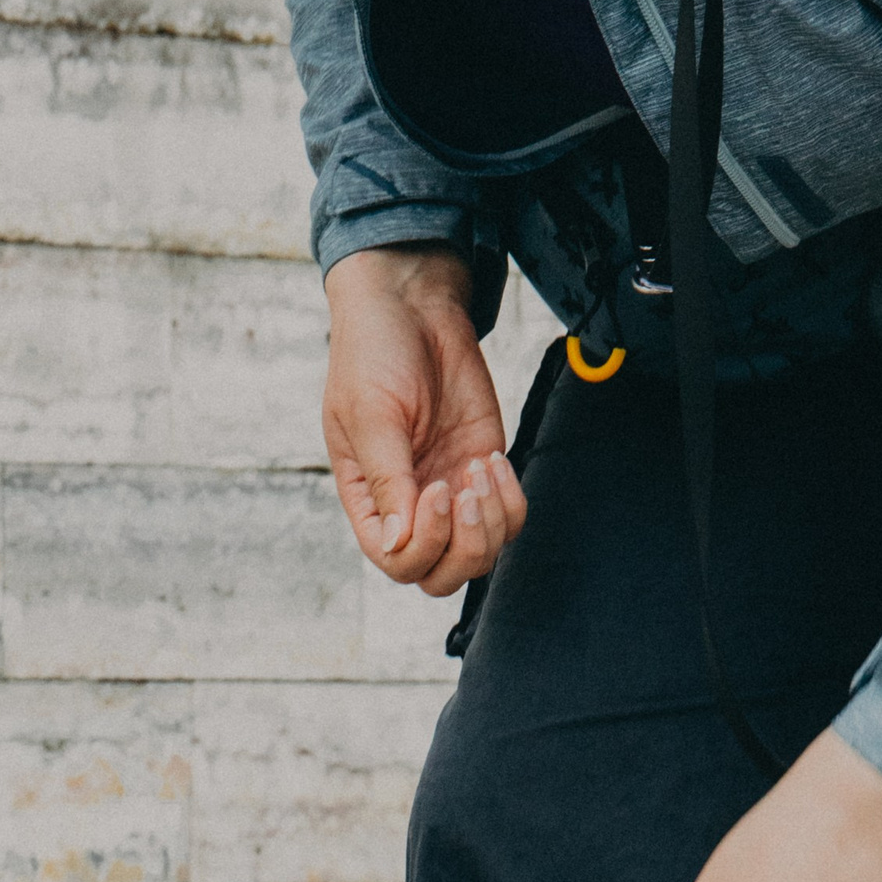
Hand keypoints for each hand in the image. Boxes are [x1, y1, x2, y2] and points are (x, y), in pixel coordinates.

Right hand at [322, 245, 529, 595]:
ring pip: (481, 556)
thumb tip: (396, 545)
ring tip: (481, 465)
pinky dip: (512, 501)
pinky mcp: (483, 470)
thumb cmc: (375, 354)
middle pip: (440, 575)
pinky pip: (509, 519)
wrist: (413, 306)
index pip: (395, 561)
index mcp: (368, 500)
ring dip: (491, 523)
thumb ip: (386, 482)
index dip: (424, 543)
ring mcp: (450, 491)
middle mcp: (409, 506)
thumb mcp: (372, 416)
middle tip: (467, 489)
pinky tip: (494, 459)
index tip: (436, 487)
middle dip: (464, 548)